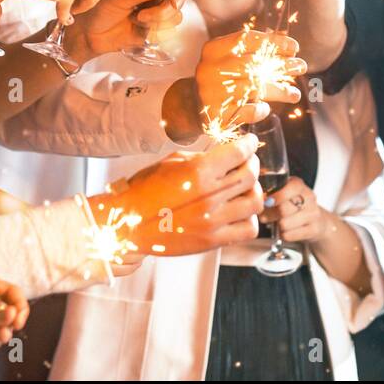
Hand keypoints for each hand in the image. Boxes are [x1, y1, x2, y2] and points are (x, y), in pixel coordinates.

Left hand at [66, 0, 186, 62]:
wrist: (89, 34)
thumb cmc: (99, 9)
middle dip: (165, 9)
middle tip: (144, 14)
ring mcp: (156, 12)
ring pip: (175, 16)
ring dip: (158, 20)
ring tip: (137, 19)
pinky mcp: (154, 30)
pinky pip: (166, 31)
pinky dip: (156, 31)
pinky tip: (138, 28)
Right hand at [92, 134, 264, 256]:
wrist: (127, 223)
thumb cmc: (145, 190)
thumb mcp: (172, 162)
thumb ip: (202, 158)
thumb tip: (226, 154)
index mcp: (198, 172)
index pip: (238, 153)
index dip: (249, 144)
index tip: (250, 142)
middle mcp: (209, 196)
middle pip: (251, 176)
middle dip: (253, 164)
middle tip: (248, 161)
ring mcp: (213, 221)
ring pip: (255, 202)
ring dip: (254, 190)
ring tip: (245, 188)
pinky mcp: (213, 240)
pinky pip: (248, 229)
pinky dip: (250, 218)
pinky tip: (240, 211)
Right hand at [195, 29, 305, 127]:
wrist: (192, 106)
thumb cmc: (219, 78)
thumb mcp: (228, 58)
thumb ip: (254, 51)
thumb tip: (289, 45)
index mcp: (213, 50)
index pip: (247, 39)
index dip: (274, 42)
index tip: (295, 47)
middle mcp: (210, 69)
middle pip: (253, 64)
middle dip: (282, 66)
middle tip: (301, 67)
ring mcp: (212, 93)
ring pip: (254, 89)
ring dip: (279, 91)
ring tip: (295, 93)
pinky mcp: (217, 115)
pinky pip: (248, 111)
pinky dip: (261, 109)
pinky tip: (267, 108)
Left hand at [260, 176, 328, 243]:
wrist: (317, 220)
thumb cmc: (293, 205)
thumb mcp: (284, 194)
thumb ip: (270, 193)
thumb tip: (256, 200)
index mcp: (299, 185)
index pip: (290, 187)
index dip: (276, 196)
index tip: (266, 202)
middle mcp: (309, 197)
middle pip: (283, 209)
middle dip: (270, 214)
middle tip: (264, 217)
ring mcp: (313, 214)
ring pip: (284, 224)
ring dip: (277, 226)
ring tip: (278, 224)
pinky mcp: (314, 229)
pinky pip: (289, 235)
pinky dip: (283, 235)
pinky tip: (286, 231)